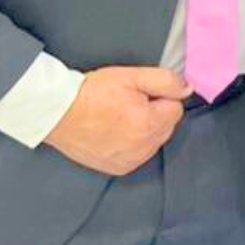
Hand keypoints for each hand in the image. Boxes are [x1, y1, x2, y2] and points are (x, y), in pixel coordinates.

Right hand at [42, 65, 188, 174]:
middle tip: (127, 104)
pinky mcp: (117, 168)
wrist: (57, 113)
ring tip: (118, 118)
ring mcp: (130, 160)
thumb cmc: (91, 93)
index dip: (159, 97)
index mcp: (148, 124)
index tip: (139, 94)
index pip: (175, 108)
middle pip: (166, 127)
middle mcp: (142, 147)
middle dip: (154, 114)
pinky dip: (132, 144)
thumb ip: (165, 81)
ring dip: (144, 130)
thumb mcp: (131, 76)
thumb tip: (187, 89)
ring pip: (153, 141)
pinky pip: (138, 154)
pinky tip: (114, 132)